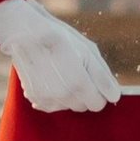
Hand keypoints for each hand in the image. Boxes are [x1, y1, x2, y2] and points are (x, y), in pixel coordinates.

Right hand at [0, 0, 120, 113]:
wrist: (24, 33)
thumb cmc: (59, 38)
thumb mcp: (88, 50)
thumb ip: (104, 77)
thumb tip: (115, 96)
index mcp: (78, 82)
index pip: (99, 104)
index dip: (100, 92)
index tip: (94, 79)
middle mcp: (61, 95)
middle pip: (84, 106)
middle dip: (86, 92)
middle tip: (77, 70)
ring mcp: (47, 98)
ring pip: (70, 106)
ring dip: (70, 94)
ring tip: (62, 71)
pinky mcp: (35, 98)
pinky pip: (54, 105)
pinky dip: (55, 95)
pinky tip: (51, 78)